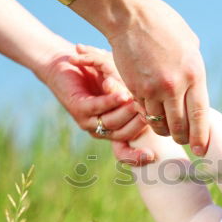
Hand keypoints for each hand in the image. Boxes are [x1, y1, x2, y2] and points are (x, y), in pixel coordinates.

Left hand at [35, 43, 152, 163]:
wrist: (64, 64)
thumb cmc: (96, 74)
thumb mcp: (120, 87)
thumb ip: (134, 97)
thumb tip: (157, 105)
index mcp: (111, 130)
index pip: (125, 152)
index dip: (137, 157)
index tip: (152, 156)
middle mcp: (99, 130)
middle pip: (124, 134)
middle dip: (139, 124)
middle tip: (153, 112)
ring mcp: (87, 121)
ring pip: (112, 122)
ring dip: (127, 112)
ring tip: (139, 102)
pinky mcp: (78, 107)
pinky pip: (97, 107)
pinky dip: (111, 100)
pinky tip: (123, 94)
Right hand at [104, 0, 210, 153]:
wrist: (131, 17)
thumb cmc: (164, 26)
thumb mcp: (190, 46)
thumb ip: (194, 70)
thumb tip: (196, 88)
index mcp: (194, 74)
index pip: (199, 116)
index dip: (201, 137)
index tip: (201, 150)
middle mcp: (174, 86)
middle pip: (179, 127)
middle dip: (182, 138)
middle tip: (184, 141)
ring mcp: (152, 89)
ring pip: (159, 123)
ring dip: (164, 129)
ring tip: (168, 127)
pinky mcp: (134, 89)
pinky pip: (143, 112)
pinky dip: (148, 116)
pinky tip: (152, 111)